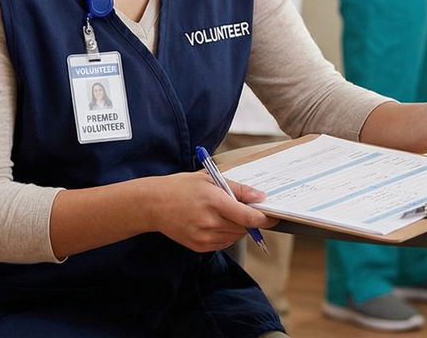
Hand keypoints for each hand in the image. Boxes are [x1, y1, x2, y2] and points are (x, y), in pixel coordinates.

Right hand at [141, 171, 277, 252]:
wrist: (153, 205)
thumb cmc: (182, 187)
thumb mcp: (210, 179)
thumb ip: (238, 189)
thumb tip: (261, 198)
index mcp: (214, 202)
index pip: (248, 217)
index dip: (265, 219)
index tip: (273, 217)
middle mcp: (210, 222)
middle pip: (244, 228)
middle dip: (250, 220)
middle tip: (245, 208)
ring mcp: (204, 237)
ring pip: (235, 237)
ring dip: (238, 227)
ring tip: (223, 212)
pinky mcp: (199, 247)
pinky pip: (223, 243)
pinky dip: (226, 234)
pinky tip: (215, 222)